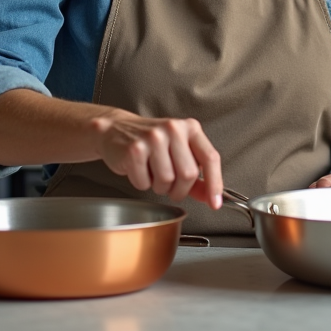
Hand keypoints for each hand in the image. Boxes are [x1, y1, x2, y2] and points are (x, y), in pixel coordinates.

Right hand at [90, 109, 222, 209]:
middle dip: (180, 189)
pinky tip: (139, 169)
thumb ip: (196, 177)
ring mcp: (153, 137)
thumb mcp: (178, 153)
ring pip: (167, 181)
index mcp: (190, 128)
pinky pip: (145, 183)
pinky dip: (142, 183)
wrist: (115, 129)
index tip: (215, 203)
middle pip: (188, 174)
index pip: (210, 158)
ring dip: (160, 187)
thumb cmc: (151, 143)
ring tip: (152, 172)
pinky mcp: (135, 149)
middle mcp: (173, 129)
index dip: (214, 183)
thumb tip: (210, 197)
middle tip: (170, 185)